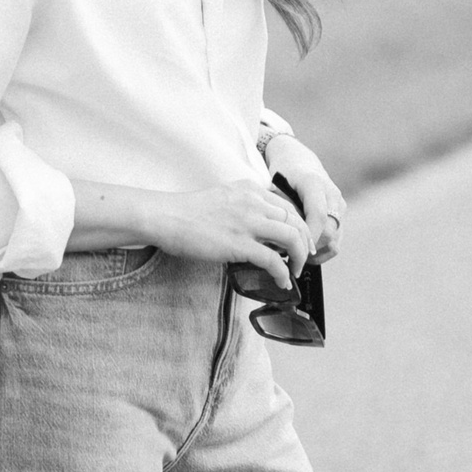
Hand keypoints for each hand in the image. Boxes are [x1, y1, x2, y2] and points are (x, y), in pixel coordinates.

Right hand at [147, 178, 313, 287]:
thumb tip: (255, 228)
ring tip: (294, 270)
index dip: (299, 226)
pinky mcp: (239, 244)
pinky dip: (282, 273)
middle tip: (304, 258)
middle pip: (296, 221)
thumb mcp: (223, 198)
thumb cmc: (187, 212)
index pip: (288, 206)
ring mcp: (248, 222)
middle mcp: (254, 202)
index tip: (300, 240)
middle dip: (306, 242)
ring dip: (299, 257)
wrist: (166, 216)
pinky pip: (273, 260)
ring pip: (292, 237)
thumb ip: (243, 207)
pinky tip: (282, 281)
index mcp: (250, 190)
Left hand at [259, 134, 345, 259]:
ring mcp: (340, 204)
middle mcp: (332, 194)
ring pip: (335, 239)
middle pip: (329, 232)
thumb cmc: (281, 174)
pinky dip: (323, 250)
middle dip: (309, 249)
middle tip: (290, 259)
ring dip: (317, 253)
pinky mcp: (341, 213)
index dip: (307, 237)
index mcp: (314, 183)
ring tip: (297, 258)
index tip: (291, 251)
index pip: (318, 216)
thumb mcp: (275, 185)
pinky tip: (306, 253)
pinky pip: (337, 239)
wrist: (298, 159)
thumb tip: (280, 241)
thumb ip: (280, 209)